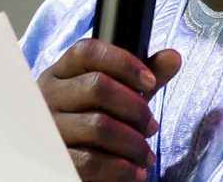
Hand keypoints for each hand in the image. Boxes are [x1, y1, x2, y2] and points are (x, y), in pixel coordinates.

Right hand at [38, 39, 181, 180]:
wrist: (70, 164)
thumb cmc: (95, 122)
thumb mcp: (119, 95)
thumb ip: (144, 77)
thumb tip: (173, 57)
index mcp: (62, 73)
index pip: (88, 51)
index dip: (123, 62)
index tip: (150, 81)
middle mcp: (50, 96)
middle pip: (97, 86)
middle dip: (135, 108)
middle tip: (151, 126)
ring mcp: (49, 128)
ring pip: (98, 126)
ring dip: (133, 142)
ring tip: (146, 154)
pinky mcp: (55, 160)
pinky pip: (91, 161)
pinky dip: (121, 168)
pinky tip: (134, 172)